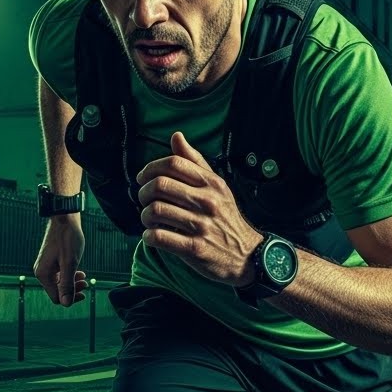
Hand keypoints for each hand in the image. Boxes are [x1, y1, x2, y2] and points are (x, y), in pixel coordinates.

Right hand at [32, 214, 88, 305]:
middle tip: (86, 283)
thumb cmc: (67, 238)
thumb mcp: (70, 263)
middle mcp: (41, 272)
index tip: (85, 291)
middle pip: (57, 291)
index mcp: (43, 274)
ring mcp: (45, 266)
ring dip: (72, 282)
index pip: (56, 298)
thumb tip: (66, 304)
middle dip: (73, 290)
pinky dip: (69, 275)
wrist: (64, 218)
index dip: (71, 298)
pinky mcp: (50, 261)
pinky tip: (78, 271)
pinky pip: (59, 275)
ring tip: (84, 277)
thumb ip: (67, 284)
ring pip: (59, 283)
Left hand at [135, 132, 262, 285]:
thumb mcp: (217, 187)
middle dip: (143, 192)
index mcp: (212, 184)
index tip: (144, 178)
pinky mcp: (195, 249)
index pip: (174, 163)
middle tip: (144, 200)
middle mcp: (207, 201)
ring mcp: (201, 226)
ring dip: (145, 216)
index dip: (151, 168)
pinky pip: (160, 237)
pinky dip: (149, 236)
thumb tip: (176, 136)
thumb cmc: (226, 218)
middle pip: (160, 185)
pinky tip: (153, 236)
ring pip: (155, 211)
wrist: (247, 255)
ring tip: (149, 220)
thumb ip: (195, 162)